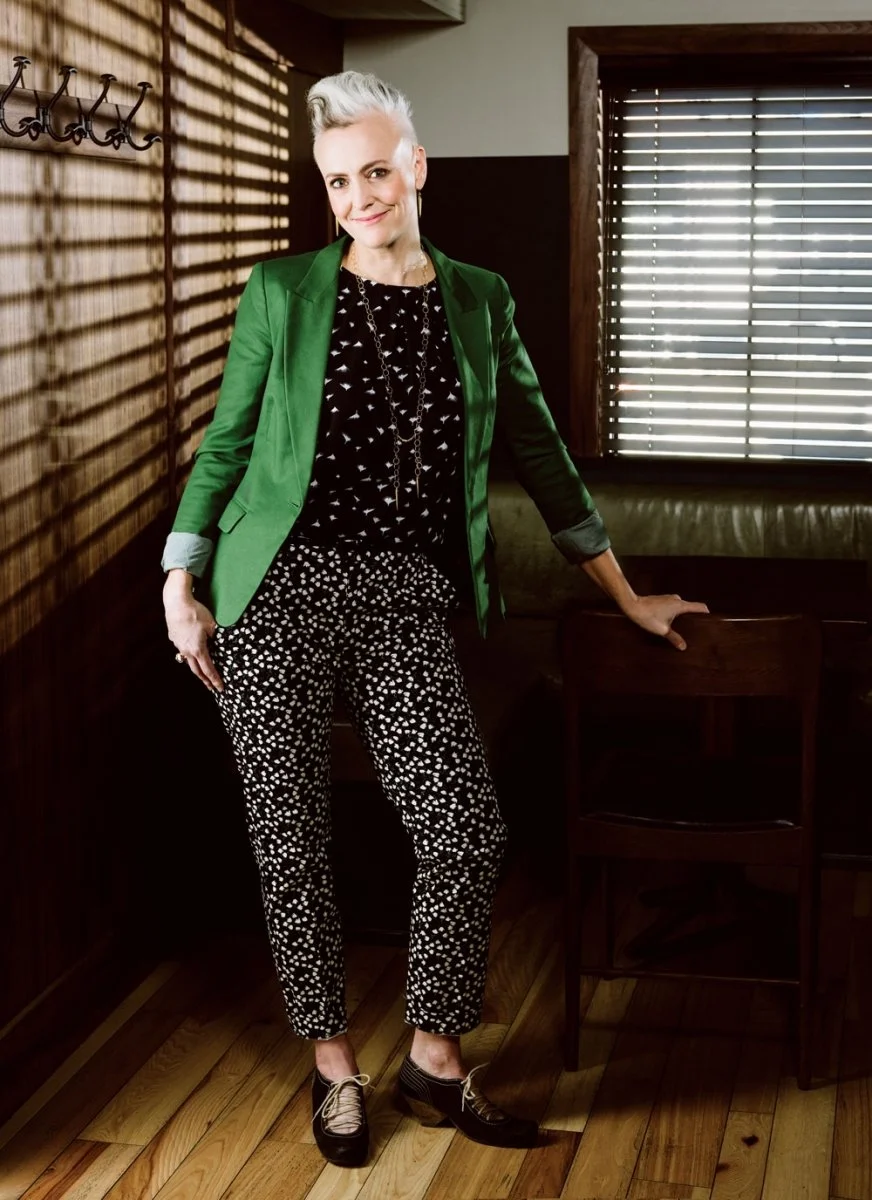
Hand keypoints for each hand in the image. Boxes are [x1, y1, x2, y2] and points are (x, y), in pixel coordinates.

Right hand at [164, 576, 223, 690]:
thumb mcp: (212, 625)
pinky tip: (191, 651)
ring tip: (201, 673)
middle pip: (196, 670)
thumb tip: (218, 643)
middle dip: (205, 680)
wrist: (177, 603)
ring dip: (196, 668)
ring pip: (188, 660)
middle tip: (211, 687)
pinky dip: (189, 654)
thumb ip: (216, 637)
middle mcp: (186, 650)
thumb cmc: (196, 613)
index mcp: (198, 649)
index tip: (220, 688)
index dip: (215, 679)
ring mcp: (178, 645)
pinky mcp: (173, 637)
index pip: (208, 669)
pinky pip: (182, 649)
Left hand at [621, 593, 709, 650]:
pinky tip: (671, 622)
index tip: (711, 620)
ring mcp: (669, 598)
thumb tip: (683, 647)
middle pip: (690, 608)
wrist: (632, 605)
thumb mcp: (662, 630)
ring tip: (683, 627)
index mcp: (680, 605)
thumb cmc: (648, 616)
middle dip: (693, 617)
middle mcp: (677, 599)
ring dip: (682, 616)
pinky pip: (673, 606)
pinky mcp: (662, 599)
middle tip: (696, 628)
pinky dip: (674, 613)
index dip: (706, 613)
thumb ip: (674, 638)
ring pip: (681, 607)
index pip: (700, 607)